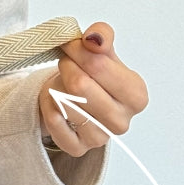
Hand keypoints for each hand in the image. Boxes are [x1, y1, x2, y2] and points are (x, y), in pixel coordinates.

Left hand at [38, 22, 146, 156]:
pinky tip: (55, 100)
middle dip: (67, 67)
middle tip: (66, 62)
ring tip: (63, 83)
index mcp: (136, 95)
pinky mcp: (76, 148)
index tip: (70, 44)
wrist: (80, 98)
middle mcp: (122, 121)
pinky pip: (53, 120)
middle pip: (79, 85)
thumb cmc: (95, 74)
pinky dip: (47, 104)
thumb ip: (102, 36)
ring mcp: (100, 138)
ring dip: (55, 86)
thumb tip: (94, 37)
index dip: (77, 49)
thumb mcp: (103, 50)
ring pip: (63, 101)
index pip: (98, 65)